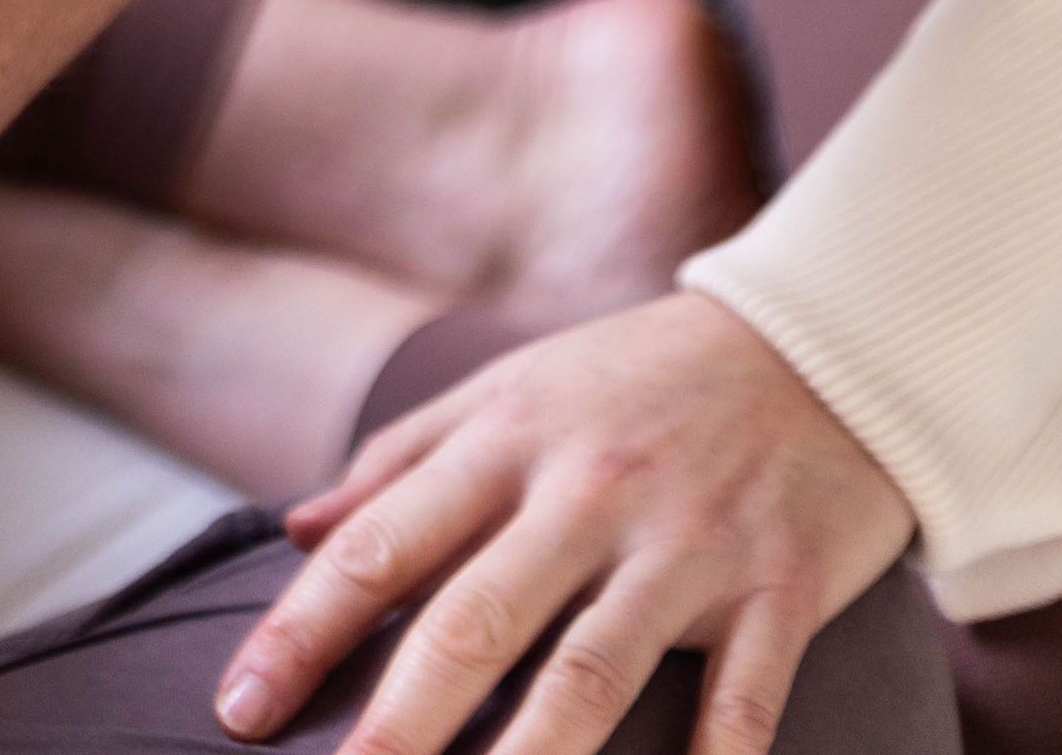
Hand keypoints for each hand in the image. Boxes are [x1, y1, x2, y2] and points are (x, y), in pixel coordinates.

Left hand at [217, 293, 915, 754]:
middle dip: (397, 722)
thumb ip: (404, 459)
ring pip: (590, 675)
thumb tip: (295, 528)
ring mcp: (686, 546)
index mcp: (510, 440)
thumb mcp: (515, 389)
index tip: (239, 709)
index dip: (303, 629)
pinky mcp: (779, 590)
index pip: (382, 541)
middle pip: (473, 622)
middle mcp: (587, 492)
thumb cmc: (641, 381)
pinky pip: (741, 705)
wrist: (822, 343)